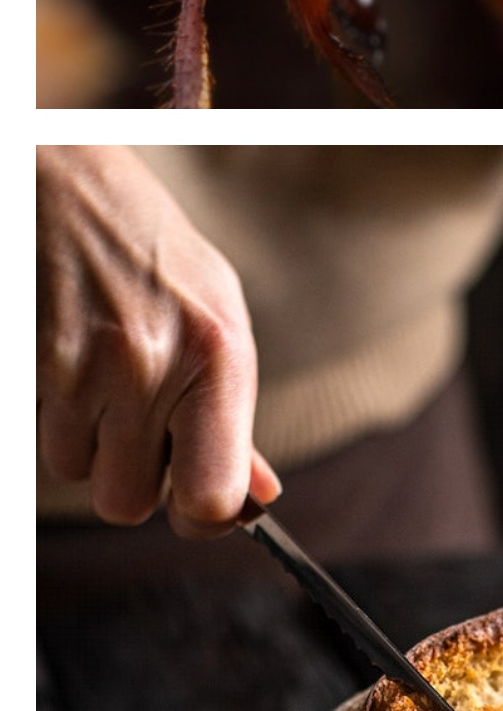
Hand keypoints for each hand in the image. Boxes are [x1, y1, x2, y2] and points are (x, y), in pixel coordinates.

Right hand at [38, 149, 281, 534]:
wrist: (74, 192)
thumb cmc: (158, 259)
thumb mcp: (220, 319)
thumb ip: (234, 414)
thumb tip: (256, 498)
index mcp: (220, 354)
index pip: (211, 493)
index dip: (204, 518)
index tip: (201, 507)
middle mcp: (155, 366)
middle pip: (130, 504)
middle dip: (137, 481)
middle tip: (147, 427)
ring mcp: (86, 369)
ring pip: (81, 476)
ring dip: (95, 448)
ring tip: (110, 382)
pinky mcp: (38, 369)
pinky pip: (47, 445)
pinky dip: (62, 425)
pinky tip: (78, 371)